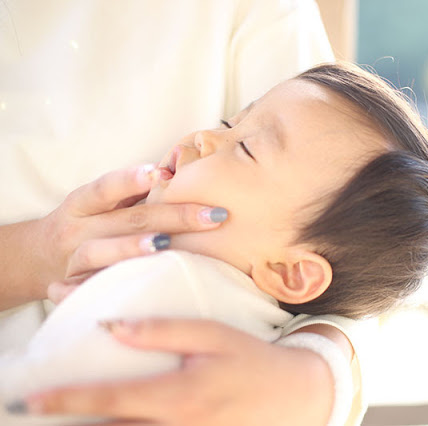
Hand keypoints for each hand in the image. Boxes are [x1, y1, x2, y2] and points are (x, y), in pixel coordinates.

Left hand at [24, 319, 334, 425]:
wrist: (295, 395)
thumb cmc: (253, 360)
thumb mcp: (214, 335)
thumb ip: (165, 330)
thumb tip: (114, 327)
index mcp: (180, 395)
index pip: (112, 398)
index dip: (69, 399)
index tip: (34, 398)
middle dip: (73, 425)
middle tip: (40, 412)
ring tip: (75, 418)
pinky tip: (117, 421)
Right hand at [38, 164, 226, 299]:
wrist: (39, 257)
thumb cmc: (91, 223)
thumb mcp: (103, 204)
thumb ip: (134, 193)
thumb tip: (179, 172)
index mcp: (83, 203)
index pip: (106, 187)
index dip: (131, 180)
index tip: (162, 173)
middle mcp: (76, 229)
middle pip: (125, 220)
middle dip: (173, 217)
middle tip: (213, 216)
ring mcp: (74, 261)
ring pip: (100, 253)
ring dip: (134, 248)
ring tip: (166, 244)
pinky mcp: (75, 288)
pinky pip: (95, 287)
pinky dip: (115, 285)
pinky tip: (145, 285)